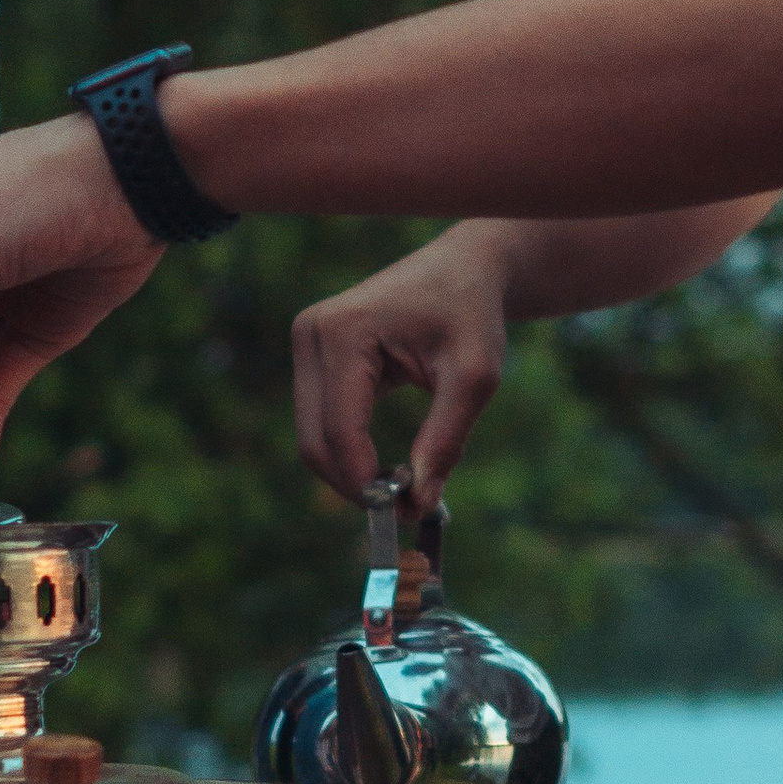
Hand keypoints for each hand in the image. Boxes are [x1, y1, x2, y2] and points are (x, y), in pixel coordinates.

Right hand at [291, 227, 512, 504]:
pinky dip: (352, 454)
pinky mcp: (315, 358)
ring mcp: (307, 345)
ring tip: (406, 487)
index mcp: (343, 330)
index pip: (340, 428)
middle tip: (405, 511)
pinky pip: (323, 423)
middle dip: (354, 484)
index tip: (406, 514)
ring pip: (314, 438)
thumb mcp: (474, 376)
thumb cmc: (472, 313)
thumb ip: (446, 439)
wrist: (464, 269)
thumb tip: (419, 503)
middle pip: (314, 440)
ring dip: (352, 473)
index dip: (366, 480)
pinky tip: (392, 467)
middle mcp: (311, 334)